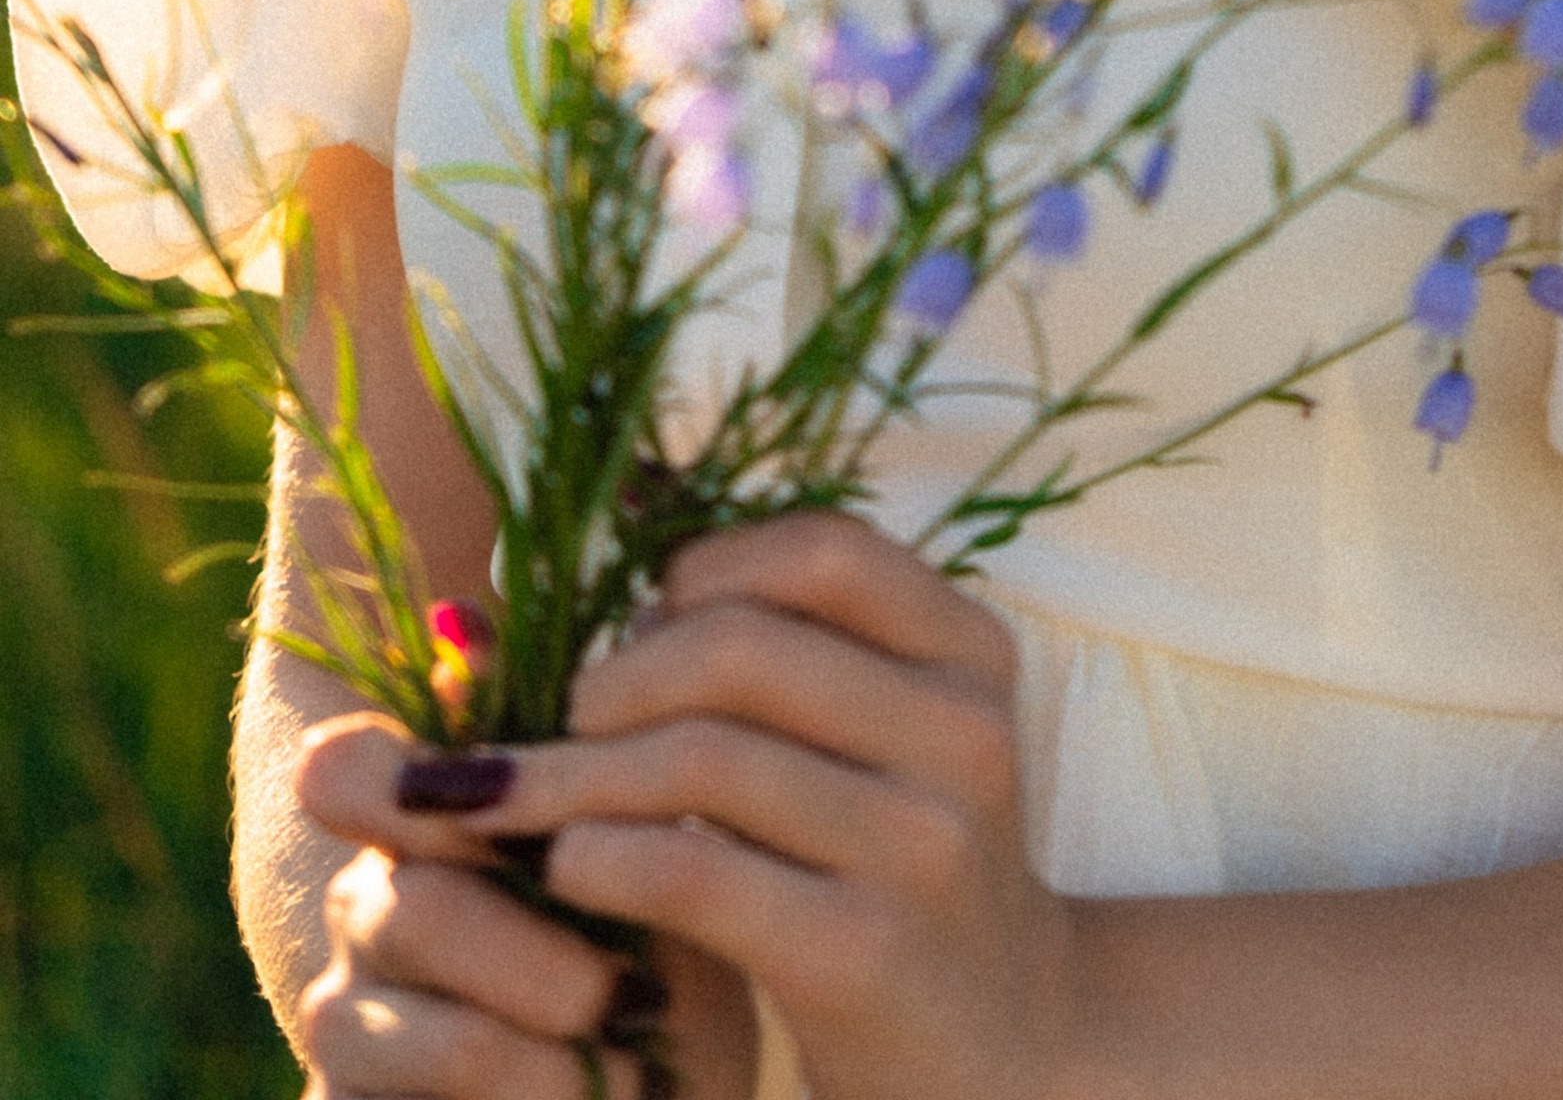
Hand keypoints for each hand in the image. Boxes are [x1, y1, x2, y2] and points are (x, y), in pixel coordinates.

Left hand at [304, 512, 1081, 1099]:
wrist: (1005, 1048)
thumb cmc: (905, 869)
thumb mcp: (897, 740)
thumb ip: (803, 657)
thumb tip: (628, 591)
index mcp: (972, 653)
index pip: (823, 552)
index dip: (708, 566)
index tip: (639, 619)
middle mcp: (963, 734)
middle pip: (742, 647)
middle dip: (617, 673)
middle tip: (561, 716)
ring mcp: (922, 844)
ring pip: (701, 758)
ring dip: (576, 771)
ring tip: (519, 794)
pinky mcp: (862, 953)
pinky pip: (694, 875)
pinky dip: (602, 857)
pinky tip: (566, 866)